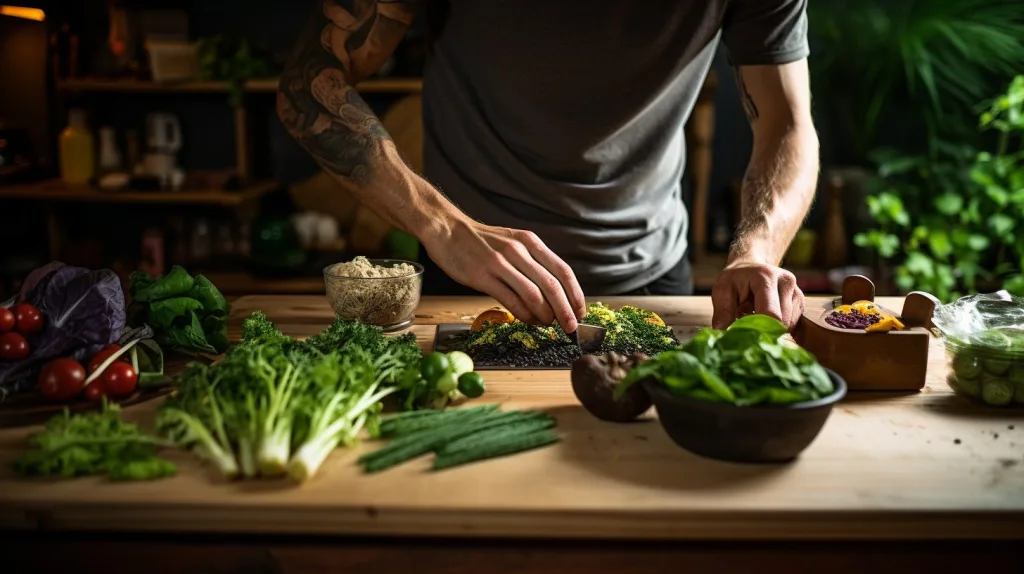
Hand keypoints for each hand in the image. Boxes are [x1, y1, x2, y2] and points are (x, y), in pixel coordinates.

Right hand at [422, 217, 586, 332]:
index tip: (580, 311)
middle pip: (551, 285)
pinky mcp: (482, 276)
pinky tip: (528, 320)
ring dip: (545, 315)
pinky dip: (524, 315)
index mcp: (530, 242)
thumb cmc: (481, 241)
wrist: (447, 229)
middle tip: (570, 327)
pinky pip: (510, 300)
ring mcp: (500, 263)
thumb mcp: (512, 242)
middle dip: (565, 310)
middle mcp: (518, 251)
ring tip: (549, 324)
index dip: (575, 294)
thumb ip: (531, 262)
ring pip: (533, 294)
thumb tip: (552, 292)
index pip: (562, 270)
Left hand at [711, 259, 803, 329]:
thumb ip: (722, 311)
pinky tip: (765, 316)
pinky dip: (777, 326)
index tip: (745, 336)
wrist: (750, 267)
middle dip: (763, 329)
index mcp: (766, 277)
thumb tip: (722, 334)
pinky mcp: (800, 301)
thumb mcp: (722, 290)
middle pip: (781, 322)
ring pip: (788, 325)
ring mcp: (796, 291)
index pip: (771, 313)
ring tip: (755, 315)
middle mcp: (786, 282)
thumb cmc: (735, 278)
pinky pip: (792, 324)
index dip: (759, 329)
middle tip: (746, 323)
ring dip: (771, 328)